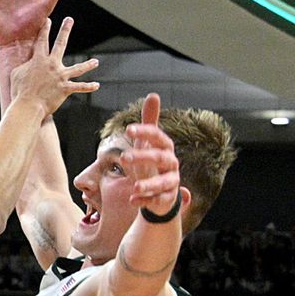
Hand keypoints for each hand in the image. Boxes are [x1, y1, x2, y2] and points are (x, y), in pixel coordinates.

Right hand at [10, 17, 98, 116]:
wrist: (28, 105)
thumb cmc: (19, 90)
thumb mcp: (17, 73)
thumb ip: (24, 66)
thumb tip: (27, 64)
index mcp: (38, 59)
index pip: (41, 41)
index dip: (44, 30)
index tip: (48, 21)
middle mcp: (52, 64)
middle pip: (60, 44)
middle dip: (64, 30)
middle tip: (69, 19)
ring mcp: (60, 76)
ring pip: (78, 68)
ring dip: (88, 64)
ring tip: (96, 61)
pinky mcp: (65, 88)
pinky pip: (80, 87)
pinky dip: (88, 86)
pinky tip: (96, 85)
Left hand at [120, 94, 180, 215]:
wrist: (162, 189)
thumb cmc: (153, 160)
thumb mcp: (149, 141)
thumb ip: (150, 120)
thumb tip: (153, 95)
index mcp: (166, 147)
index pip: (158, 136)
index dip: (144, 132)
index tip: (127, 130)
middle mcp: (171, 164)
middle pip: (160, 159)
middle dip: (143, 157)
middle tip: (124, 158)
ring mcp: (170, 182)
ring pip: (163, 183)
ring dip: (149, 184)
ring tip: (134, 186)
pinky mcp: (166, 198)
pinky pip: (158, 200)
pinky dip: (146, 200)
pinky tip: (133, 200)